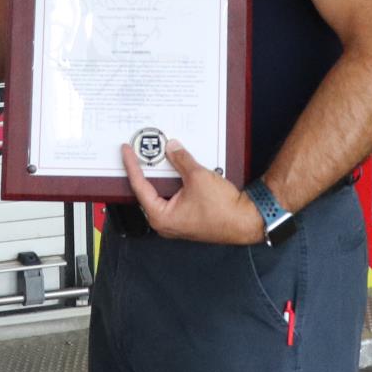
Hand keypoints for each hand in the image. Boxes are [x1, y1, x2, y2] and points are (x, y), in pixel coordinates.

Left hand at [120, 137, 265, 245]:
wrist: (246, 221)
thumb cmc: (223, 210)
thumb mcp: (198, 177)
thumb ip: (181, 160)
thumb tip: (171, 148)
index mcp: (160, 217)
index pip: (139, 186)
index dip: (132, 166)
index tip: (126, 151)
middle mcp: (164, 223)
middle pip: (148, 191)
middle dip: (146, 170)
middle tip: (138, 151)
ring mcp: (176, 221)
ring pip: (163, 193)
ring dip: (162, 175)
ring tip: (157, 156)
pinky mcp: (187, 216)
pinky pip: (174, 196)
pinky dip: (174, 181)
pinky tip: (176, 167)